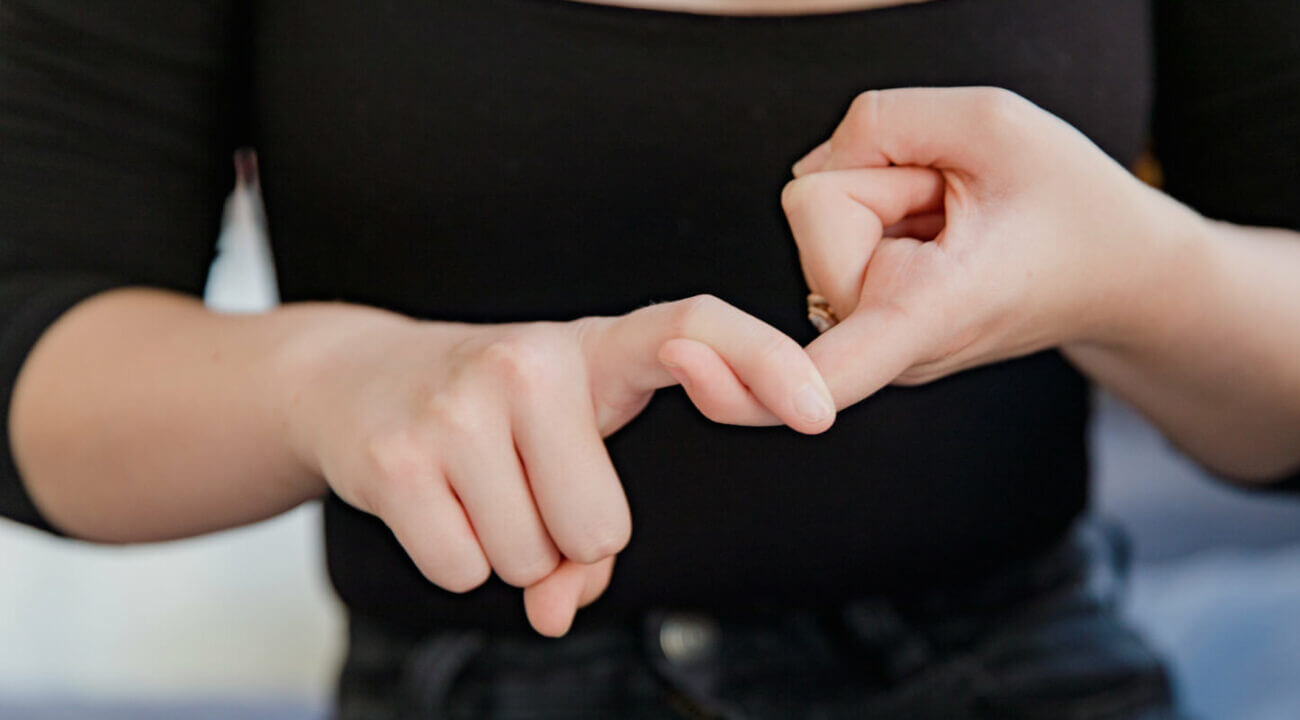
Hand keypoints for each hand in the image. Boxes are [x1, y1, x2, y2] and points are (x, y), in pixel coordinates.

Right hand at [283, 295, 834, 635]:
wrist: (353, 379)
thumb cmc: (492, 415)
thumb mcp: (559, 443)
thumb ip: (591, 529)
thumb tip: (558, 608)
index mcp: (595, 347)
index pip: (694, 324)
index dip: (763, 363)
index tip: (819, 412)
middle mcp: (533, 358)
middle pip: (601, 528)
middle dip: (564, 538)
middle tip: (521, 482)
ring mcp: (462, 401)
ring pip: (530, 557)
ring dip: (506, 548)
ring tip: (474, 482)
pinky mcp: (400, 456)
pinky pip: (465, 568)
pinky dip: (453, 557)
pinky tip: (433, 497)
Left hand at [783, 87, 1180, 408]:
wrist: (1119, 272)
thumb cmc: (1071, 203)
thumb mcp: (994, 122)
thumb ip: (883, 121)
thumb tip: (812, 169)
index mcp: (930, 315)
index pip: (832, 370)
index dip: (762, 381)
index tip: (708, 391)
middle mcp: (892, 347)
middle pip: (814, 204)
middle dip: (881, 176)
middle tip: (958, 201)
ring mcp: (876, 341)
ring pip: (822, 213)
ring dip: (885, 192)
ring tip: (955, 219)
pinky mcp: (865, 321)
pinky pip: (834, 230)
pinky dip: (881, 209)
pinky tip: (937, 233)